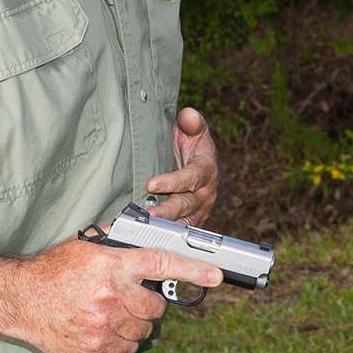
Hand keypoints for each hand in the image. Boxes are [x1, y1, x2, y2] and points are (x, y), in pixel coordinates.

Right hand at [7, 238, 222, 352]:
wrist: (19, 299)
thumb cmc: (52, 271)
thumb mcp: (84, 247)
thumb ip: (118, 242)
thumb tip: (149, 236)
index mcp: (112, 264)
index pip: (161, 263)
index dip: (193, 270)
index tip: (215, 276)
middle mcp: (111, 293)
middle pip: (156, 306)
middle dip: (148, 303)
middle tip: (130, 297)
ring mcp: (104, 322)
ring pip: (144, 329)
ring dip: (136, 323)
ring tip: (113, 313)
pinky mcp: (95, 344)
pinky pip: (127, 347)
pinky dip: (122, 340)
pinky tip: (104, 328)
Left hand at [146, 107, 218, 225]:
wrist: (192, 157)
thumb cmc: (190, 142)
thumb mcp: (192, 128)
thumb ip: (191, 122)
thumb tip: (189, 116)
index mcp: (206, 169)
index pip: (191, 177)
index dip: (173, 181)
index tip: (152, 184)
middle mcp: (205, 192)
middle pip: (187, 204)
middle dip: (167, 210)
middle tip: (148, 215)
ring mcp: (198, 209)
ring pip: (184, 221)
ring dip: (166, 226)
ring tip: (146, 230)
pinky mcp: (189, 220)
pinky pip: (179, 231)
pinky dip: (165, 234)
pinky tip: (148, 237)